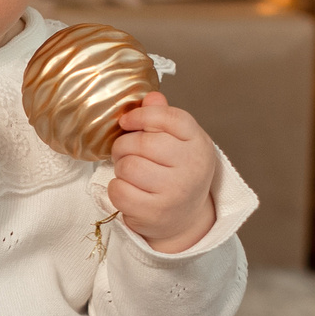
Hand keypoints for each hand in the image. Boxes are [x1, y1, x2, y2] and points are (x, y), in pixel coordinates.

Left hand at [107, 93, 216, 252]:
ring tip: (130, 173)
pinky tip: (129, 190)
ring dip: (121, 168)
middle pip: (142, 142)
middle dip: (124, 145)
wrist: (186, 219)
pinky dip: (116, 189)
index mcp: (198, 143)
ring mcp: (175, 192)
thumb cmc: (177, 174)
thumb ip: (163, 118)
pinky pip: (119, 190)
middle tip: (126, 153)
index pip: (168, 117)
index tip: (126, 121)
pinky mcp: (155, 213)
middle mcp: (192, 167)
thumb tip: (150, 96)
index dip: (141, 115)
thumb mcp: (179, 142)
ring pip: (128, 166)